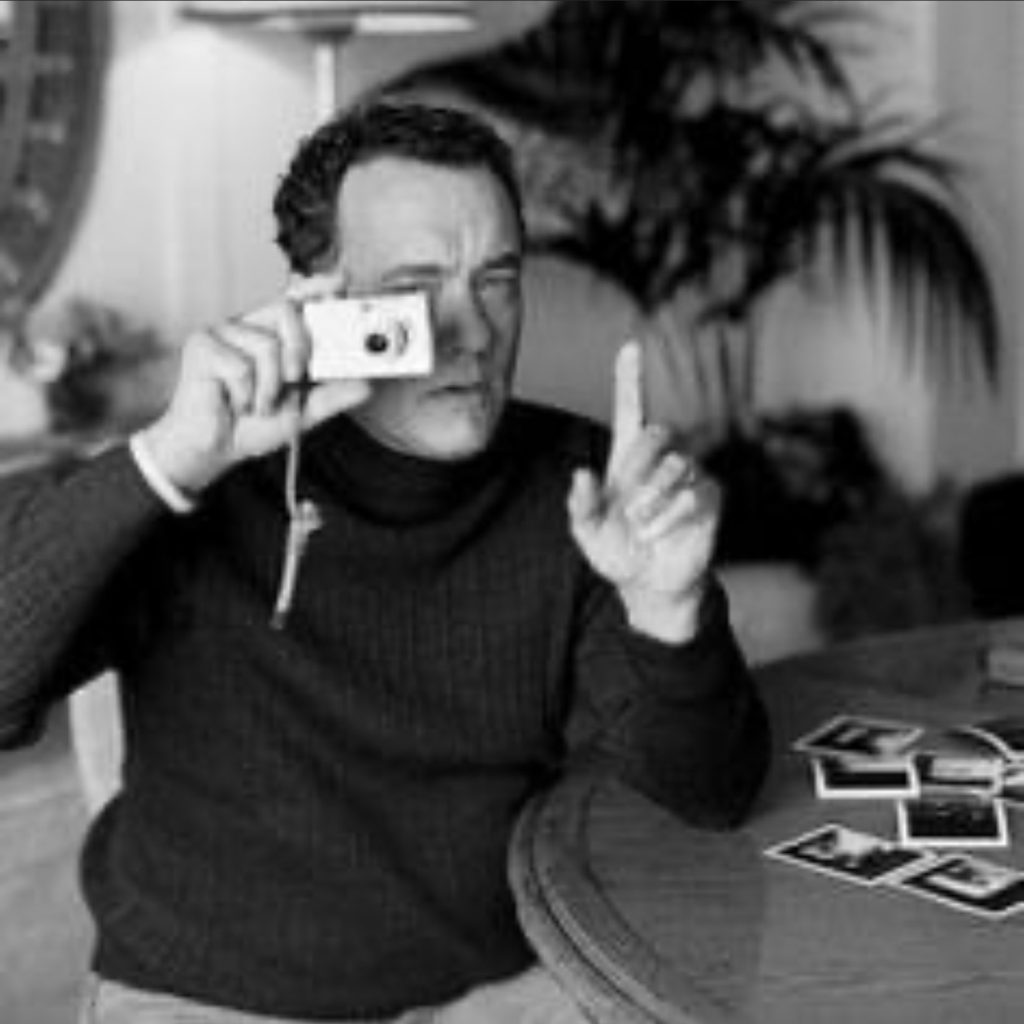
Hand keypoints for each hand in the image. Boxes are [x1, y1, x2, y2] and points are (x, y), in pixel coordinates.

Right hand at [141, 281, 369, 494]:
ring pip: (266, 345)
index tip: (341, 281)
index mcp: (272, 335)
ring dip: (271, 386)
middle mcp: (249, 327)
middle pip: (285, 310)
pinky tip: (236, 403)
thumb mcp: (302, 411)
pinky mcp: (201, 346)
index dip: (317, 287)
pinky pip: (240, 366)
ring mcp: (223, 333)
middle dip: (300, 348)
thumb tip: (365, 386)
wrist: (213, 449)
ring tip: (259, 404)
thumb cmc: (250, 424)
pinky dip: (246, 394)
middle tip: (296, 378)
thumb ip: (332, 397)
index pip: (296, 300)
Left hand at [567, 340, 720, 641]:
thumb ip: (581, 504)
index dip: (630, 378)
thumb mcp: (587, 532)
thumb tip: (581, 473)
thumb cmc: (615, 551)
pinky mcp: (711, 496)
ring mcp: (689, 475)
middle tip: (627, 504)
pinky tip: (658, 534)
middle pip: (658, 432)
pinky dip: (672, 517)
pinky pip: (696, 493)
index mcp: (626, 458)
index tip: (629, 347)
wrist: (649, 582)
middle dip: (639, 465)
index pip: (631, 409)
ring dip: (653, 500)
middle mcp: (660, 459)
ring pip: (678, 466)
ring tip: (641, 526)